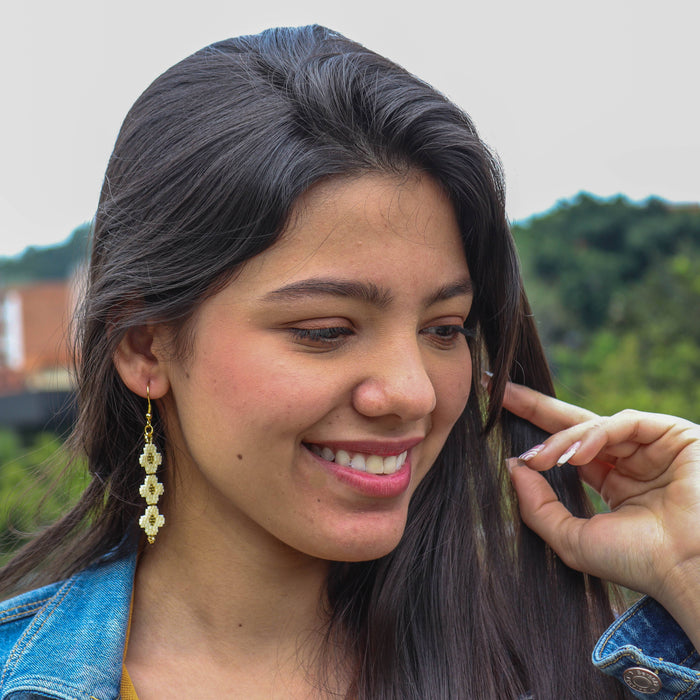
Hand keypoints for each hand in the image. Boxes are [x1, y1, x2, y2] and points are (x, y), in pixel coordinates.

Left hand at [502, 381, 699, 641]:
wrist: (690, 572)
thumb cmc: (638, 562)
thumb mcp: (573, 538)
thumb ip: (538, 505)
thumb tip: (513, 466)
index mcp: (616, 484)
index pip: (569, 449)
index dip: (537, 433)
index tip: (499, 414)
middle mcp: (634, 461)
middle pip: (576, 424)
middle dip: (537, 407)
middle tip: (502, 391)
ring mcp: (654, 447)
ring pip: (595, 425)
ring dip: (563, 439)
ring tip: (541, 459)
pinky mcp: (674, 435)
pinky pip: (624, 423)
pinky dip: (594, 435)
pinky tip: (573, 455)